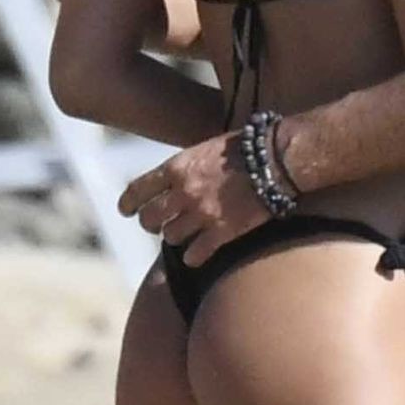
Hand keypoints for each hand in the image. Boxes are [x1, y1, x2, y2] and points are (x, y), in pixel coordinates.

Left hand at [118, 133, 268, 263]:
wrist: (278, 159)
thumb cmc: (246, 147)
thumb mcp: (206, 149)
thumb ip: (186, 167)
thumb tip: (173, 181)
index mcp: (178, 167)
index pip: (138, 190)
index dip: (128, 203)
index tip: (126, 211)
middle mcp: (184, 192)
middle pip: (150, 219)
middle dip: (150, 223)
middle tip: (157, 225)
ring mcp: (202, 214)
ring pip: (171, 237)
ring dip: (175, 237)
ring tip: (185, 234)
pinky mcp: (223, 233)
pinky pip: (195, 254)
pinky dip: (193, 257)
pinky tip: (197, 255)